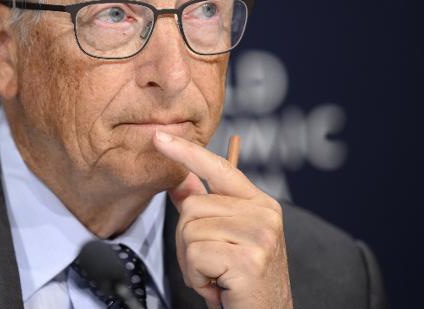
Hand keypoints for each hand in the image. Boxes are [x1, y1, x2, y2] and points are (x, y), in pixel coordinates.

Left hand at [153, 131, 292, 308]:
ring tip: (216, 277)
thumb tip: (180, 181)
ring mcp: (259, 236)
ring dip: (192, 263)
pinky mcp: (249, 259)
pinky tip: (218, 288)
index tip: (159, 136)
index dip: (187, 151)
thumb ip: (205, 208)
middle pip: (192, 206)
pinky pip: (195, 255)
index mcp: (260, 204)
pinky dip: (197, 278)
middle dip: (187, 242)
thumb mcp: (225, 239)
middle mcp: (264, 214)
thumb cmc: (243, 282)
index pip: (218, 168)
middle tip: (211, 266)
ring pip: (190, 231)